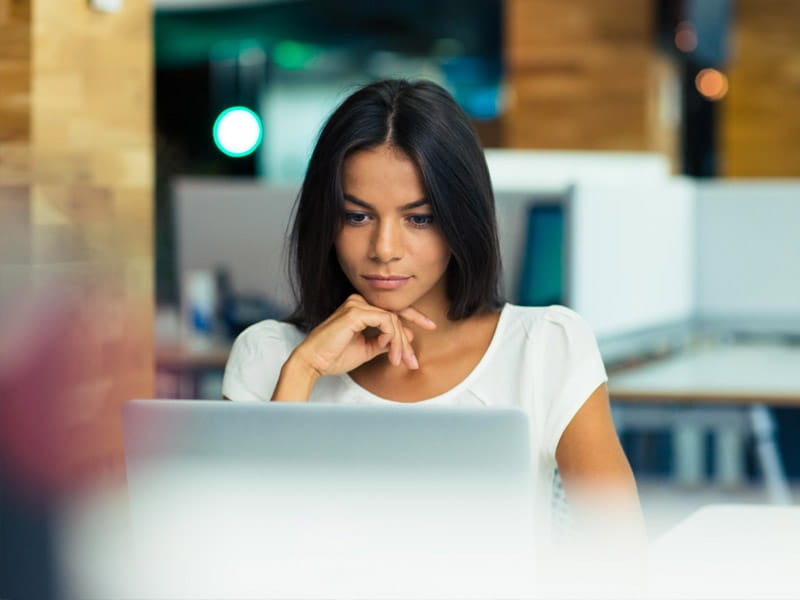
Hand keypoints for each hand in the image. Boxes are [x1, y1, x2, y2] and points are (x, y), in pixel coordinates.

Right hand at [290, 294, 436, 376]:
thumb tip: (405, 337)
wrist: (313, 363)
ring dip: (400, 344)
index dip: (414, 317)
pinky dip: (393, 339)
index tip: (430, 326)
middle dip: (407, 339)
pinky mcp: (356, 312)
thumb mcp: (366, 349)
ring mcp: (357, 304)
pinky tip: (391, 354)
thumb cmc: (334, 356)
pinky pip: (387, 322)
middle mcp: (358, 301)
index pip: (391, 310)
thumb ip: (384, 341)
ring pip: (393, 320)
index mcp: (360, 308)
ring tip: (398, 361)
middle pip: (395, 315)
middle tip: (414, 360)